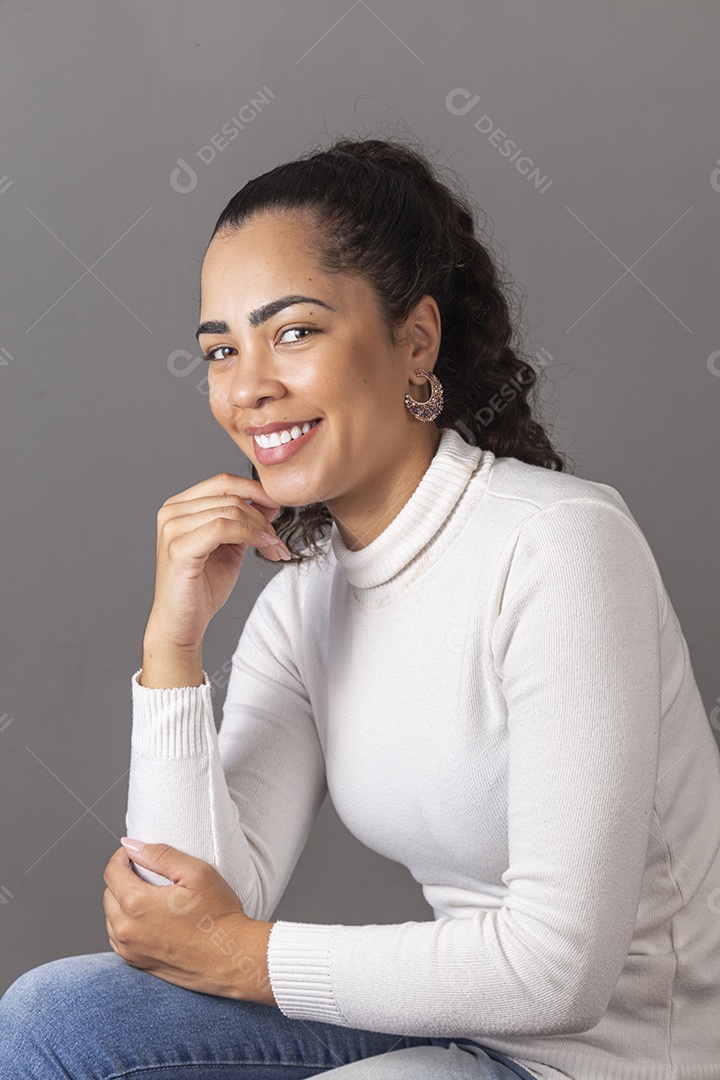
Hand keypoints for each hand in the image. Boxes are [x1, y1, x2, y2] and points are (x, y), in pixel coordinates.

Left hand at [102, 839, 275, 1003]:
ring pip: (112, 916)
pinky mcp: (137, 964)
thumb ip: (160, 855)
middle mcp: (126, 930)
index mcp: (137, 904)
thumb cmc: (219, 916)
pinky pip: (119, 937)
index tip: (138, 854)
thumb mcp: (196, 872)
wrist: (232, 958)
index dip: (124, 856)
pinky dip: (128, 924)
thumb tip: (131, 845)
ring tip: (152, 896)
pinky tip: (151, 919)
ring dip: (124, 902)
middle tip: (149, 873)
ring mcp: (130, 950)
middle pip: (109, 893)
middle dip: (124, 878)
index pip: (112, 871)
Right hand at [146, 474, 289, 651]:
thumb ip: (244, 522)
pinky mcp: (178, 548)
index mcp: (180, 507)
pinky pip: (223, 528)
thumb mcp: (230, 546)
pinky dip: (250, 534)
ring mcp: (172, 529)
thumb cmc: (202, 588)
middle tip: (278, 540)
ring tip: (274, 548)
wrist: (182, 624)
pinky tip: (264, 547)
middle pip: (230, 496)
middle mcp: (171, 512)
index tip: (278, 506)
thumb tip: (269, 501)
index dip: (255, 489)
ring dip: (261, 528)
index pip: (223, 482)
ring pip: (230, 510)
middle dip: (263, 516)